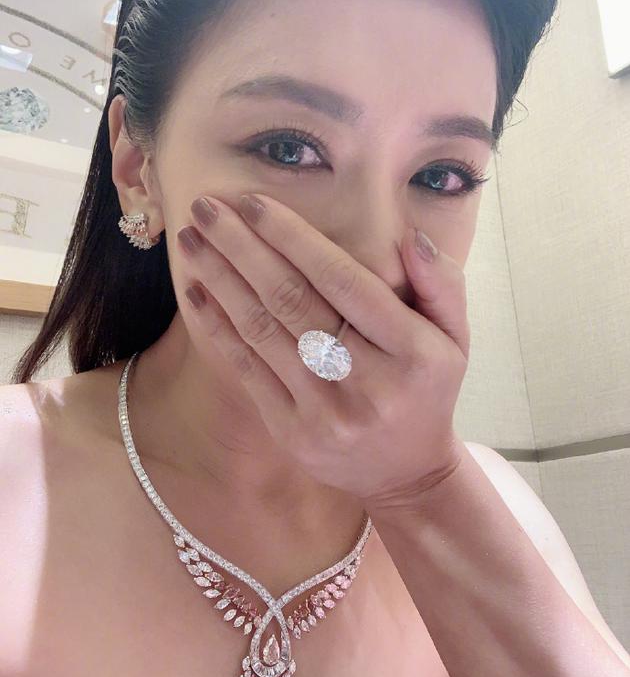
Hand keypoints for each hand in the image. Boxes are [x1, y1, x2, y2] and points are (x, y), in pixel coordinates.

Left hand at [177, 192, 469, 511]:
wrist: (407, 473)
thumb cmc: (427, 390)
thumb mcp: (455, 337)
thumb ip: (440, 283)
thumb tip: (409, 238)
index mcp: (412, 352)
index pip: (343, 281)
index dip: (294, 239)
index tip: (255, 203)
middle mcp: (368, 382)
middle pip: (292, 301)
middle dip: (243, 248)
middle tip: (205, 208)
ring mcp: (325, 412)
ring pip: (263, 332)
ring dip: (221, 280)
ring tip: (191, 242)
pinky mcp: (293, 432)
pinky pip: (248, 371)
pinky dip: (220, 328)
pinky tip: (199, 293)